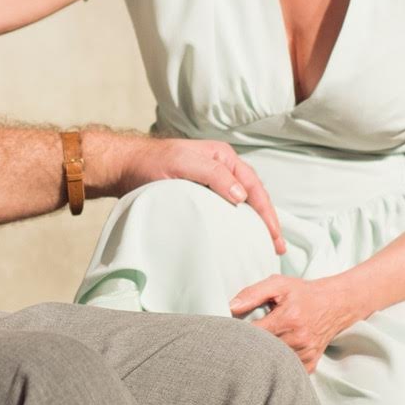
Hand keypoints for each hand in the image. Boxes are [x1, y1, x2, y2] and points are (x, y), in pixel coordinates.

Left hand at [95, 134, 285, 253]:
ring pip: (242, 204)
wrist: (127, 167)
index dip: (266, 212)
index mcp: (224, 158)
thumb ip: (215, 176)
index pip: (254, 186)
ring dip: (254, 224)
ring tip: (264, 246)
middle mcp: (222, 169)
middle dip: (267, 221)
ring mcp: (212, 183)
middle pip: (253, 196)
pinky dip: (237, 224)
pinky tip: (239, 238)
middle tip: (276, 247)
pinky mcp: (201, 196)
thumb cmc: (154, 162)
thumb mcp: (185, 164)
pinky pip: (226, 211)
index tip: (274, 235)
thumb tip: (242, 198)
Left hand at [229, 274, 361, 372]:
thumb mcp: (278, 284)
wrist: (335, 304)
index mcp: (288, 319)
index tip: (232, 329)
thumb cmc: (304, 293)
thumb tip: (230, 306)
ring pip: (274, 363)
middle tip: (244, 337)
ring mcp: (305, 355)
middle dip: (251, 344)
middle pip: (262, 350)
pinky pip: (287, 370)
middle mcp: (298, 340)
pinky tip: (275, 352)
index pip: (253, 334)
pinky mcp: (310, 364)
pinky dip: (278, 363)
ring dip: (264, 354)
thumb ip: (252, 293)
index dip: (240, 333)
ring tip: (261, 343)